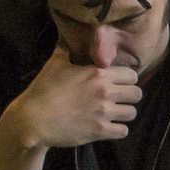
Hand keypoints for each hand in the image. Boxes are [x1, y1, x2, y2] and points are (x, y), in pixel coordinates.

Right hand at [6, 49, 141, 150]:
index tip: (119, 84)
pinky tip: (108, 127)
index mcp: (97, 73)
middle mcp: (104, 92)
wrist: (32, 119)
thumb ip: (65, 50)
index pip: (132, 75)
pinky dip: (117, 130)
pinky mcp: (99, 131)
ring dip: (124, 114)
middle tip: (119, 100)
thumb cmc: (42, 91)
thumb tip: (64, 37)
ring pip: (132, 113)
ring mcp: (103, 112)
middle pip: (137, 94)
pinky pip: (123, 131)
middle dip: (129, 97)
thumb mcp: (54, 65)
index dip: (127, 80)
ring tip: (114, 114)